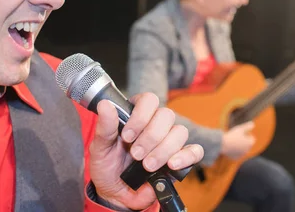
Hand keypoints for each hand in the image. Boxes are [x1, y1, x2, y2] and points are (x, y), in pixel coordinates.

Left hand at [88, 93, 203, 209]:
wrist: (116, 194)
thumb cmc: (108, 167)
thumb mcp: (100, 148)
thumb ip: (105, 127)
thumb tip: (104, 105)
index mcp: (137, 115)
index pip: (149, 100)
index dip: (141, 116)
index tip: (128, 136)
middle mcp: (156, 124)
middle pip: (167, 115)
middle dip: (151, 137)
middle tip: (136, 154)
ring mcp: (169, 141)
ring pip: (179, 132)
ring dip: (163, 150)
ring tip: (147, 166)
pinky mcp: (180, 159)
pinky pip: (194, 151)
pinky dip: (185, 157)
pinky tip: (171, 165)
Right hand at [221, 121, 255, 159]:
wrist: (222, 144)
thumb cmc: (232, 135)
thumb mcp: (240, 129)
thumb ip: (247, 127)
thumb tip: (253, 123)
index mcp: (250, 143)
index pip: (252, 138)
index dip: (246, 135)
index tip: (240, 133)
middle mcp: (248, 150)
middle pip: (247, 144)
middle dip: (244, 141)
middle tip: (236, 137)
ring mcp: (242, 155)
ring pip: (242, 150)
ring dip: (239, 146)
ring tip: (232, 142)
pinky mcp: (236, 158)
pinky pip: (237, 154)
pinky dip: (235, 151)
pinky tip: (230, 147)